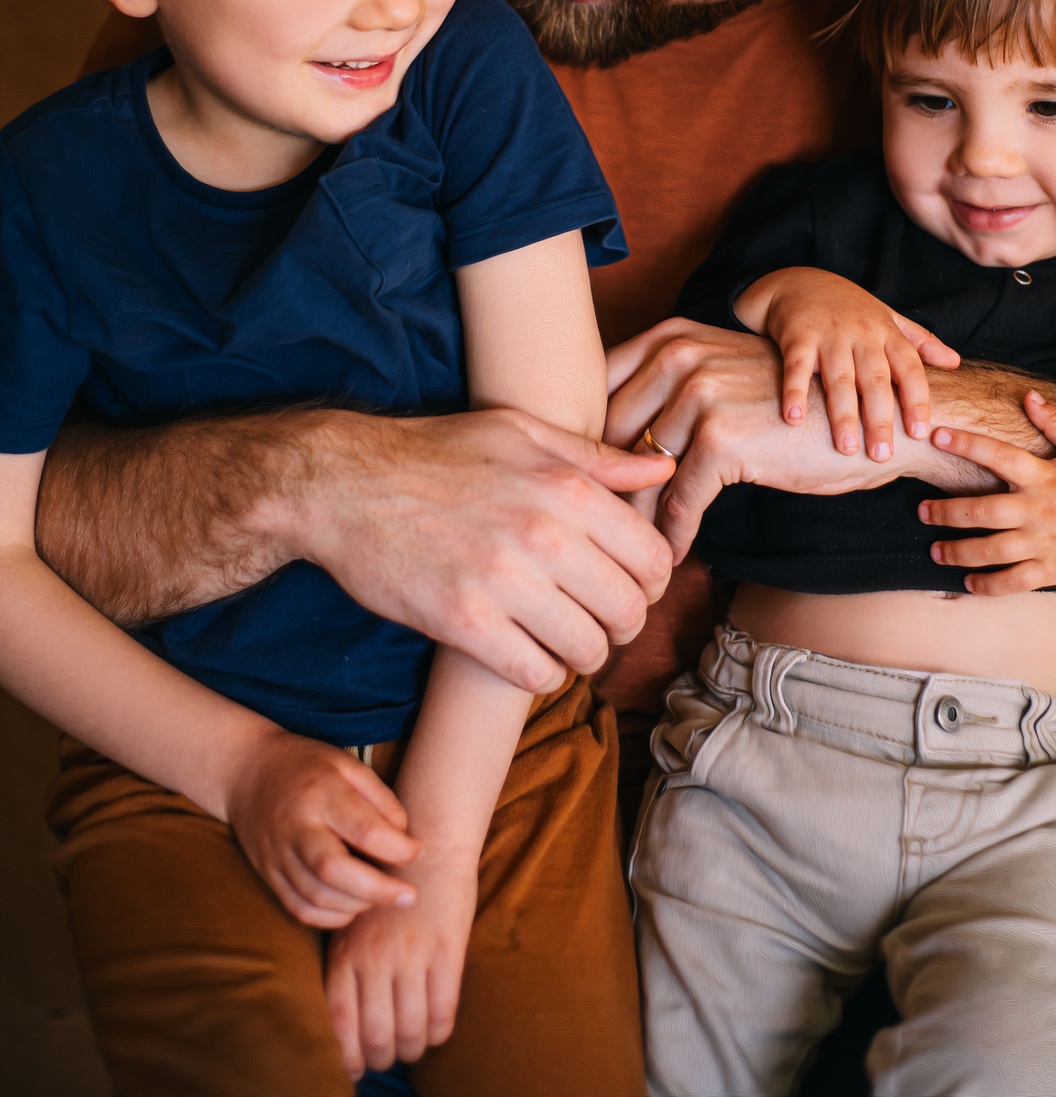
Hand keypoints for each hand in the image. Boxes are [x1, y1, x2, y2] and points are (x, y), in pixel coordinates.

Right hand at [223, 730, 422, 928]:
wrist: (247, 772)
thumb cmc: (307, 766)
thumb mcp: (348, 765)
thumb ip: (380, 798)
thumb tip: (405, 838)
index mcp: (320, 793)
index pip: (364, 829)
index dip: (397, 848)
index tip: (418, 852)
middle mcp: (295, 827)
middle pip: (335, 871)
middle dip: (378, 890)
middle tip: (409, 896)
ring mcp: (278, 855)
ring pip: (318, 897)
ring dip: (358, 905)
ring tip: (383, 897)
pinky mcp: (268, 875)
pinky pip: (300, 910)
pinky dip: (331, 917)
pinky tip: (353, 906)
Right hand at [272, 408, 673, 693]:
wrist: (344, 484)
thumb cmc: (435, 453)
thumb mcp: (520, 433)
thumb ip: (595, 457)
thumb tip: (660, 471)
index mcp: (566, 486)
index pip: (654, 558)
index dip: (651, 582)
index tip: (628, 585)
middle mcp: (543, 534)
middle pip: (629, 610)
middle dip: (622, 623)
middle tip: (597, 619)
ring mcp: (503, 581)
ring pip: (589, 649)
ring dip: (582, 653)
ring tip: (562, 638)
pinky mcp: (464, 623)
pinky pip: (536, 673)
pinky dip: (541, 672)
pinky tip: (526, 652)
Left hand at [325, 847, 477, 1076]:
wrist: (429, 840)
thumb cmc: (387, 884)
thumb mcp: (353, 921)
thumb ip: (348, 963)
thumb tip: (346, 1021)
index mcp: (346, 952)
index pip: (340, 1024)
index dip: (349, 1056)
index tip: (357, 1067)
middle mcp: (374, 959)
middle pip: (377, 1035)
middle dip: (383, 1057)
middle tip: (389, 1058)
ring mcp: (411, 955)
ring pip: (410, 1030)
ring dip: (412, 1049)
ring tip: (413, 1047)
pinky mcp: (446, 951)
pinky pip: (443, 1010)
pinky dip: (439, 1031)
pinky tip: (437, 1030)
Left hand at [606, 320, 913, 561]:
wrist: (869, 417)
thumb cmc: (796, 406)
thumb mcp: (726, 374)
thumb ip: (671, 388)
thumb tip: (608, 437)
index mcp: (673, 336)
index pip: (600, 385)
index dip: (588, 434)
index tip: (582, 476)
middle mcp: (680, 356)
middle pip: (612, 431)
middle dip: (605, 484)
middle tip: (600, 526)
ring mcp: (700, 394)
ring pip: (642, 471)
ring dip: (636, 518)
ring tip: (633, 549)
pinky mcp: (721, 439)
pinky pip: (679, 500)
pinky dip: (675, 534)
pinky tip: (675, 554)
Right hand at [735, 268, 958, 457]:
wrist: (797, 282)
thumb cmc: (849, 308)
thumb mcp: (887, 318)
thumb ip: (919, 341)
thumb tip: (955, 363)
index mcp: (886, 332)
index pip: (909, 368)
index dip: (916, 400)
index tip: (920, 433)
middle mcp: (861, 333)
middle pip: (875, 380)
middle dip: (880, 419)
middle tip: (882, 454)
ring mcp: (829, 334)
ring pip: (839, 378)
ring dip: (842, 414)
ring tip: (846, 448)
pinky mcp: (797, 336)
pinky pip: (797, 367)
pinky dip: (795, 392)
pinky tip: (793, 418)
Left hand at [920, 391, 1055, 593]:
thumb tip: (1028, 396)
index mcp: (1044, 475)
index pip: (996, 455)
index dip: (965, 443)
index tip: (936, 436)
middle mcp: (1038, 510)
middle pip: (981, 511)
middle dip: (945, 512)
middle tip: (921, 511)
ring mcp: (1044, 543)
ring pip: (991, 550)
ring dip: (957, 551)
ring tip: (935, 549)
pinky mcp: (1054, 571)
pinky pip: (1014, 582)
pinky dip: (989, 585)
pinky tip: (970, 582)